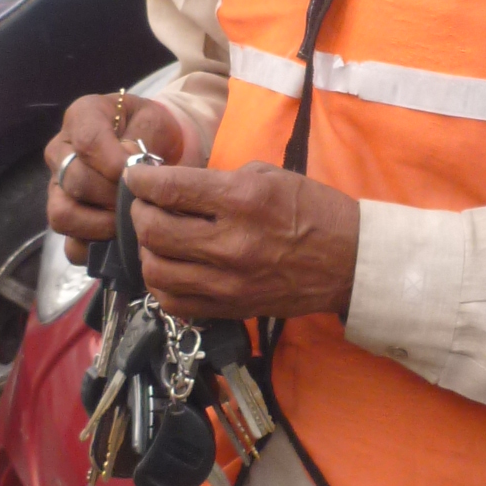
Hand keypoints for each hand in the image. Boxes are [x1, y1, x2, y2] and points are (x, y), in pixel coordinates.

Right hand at [44, 91, 202, 264]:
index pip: (86, 141)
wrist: (157, 148)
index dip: (114, 162)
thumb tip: (130, 166)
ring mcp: (58, 189)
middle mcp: (61, 152)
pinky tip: (121, 239)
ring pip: (63, 215)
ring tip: (130, 221)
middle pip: (75, 182)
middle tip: (141, 198)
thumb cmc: (152, 131)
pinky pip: (71, 245)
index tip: (140, 169)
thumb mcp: (153, 121)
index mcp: (81, 117)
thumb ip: (142, 138)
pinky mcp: (68, 222)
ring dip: (102, 224)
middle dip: (114, 195)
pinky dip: (98, 248)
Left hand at [122, 157, 359, 322]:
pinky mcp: (229, 308)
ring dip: (148, 249)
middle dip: (140, 212)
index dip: (141, 179)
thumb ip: (219, 181)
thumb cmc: (313, 211)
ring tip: (158, 238)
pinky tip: (172, 267)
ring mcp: (228, 283)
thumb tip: (176, 186)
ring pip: (156, 270)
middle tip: (147, 205)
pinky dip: (162, 283)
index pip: (169, 189)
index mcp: (243, 200)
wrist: (350, 262)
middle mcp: (231, 243)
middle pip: (154, 230)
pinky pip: (173, 302)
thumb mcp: (270, 176)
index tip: (135, 176)